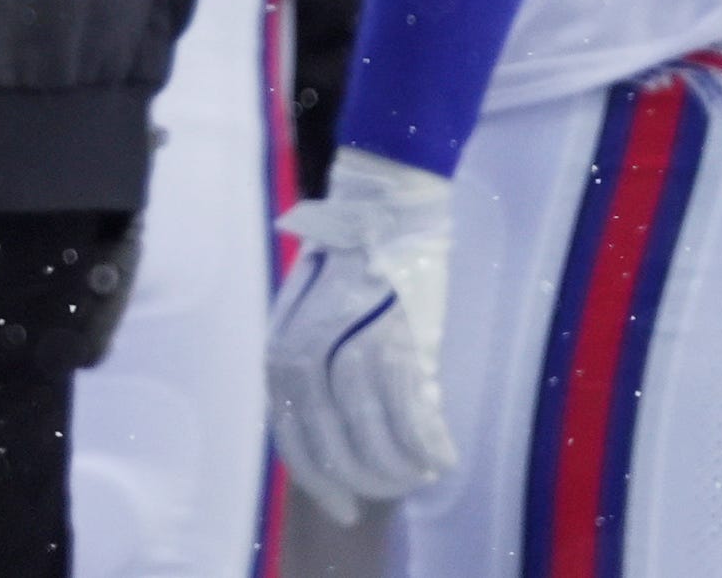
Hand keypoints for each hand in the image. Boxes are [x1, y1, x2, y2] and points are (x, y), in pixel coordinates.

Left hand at [269, 147, 459, 521]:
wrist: (383, 213)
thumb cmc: (347, 268)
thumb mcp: (306, 319)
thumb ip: (310, 372)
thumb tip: (328, 434)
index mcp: (280, 351)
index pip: (293, 438)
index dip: (320, 481)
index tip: (342, 509)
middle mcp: (308, 355)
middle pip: (334, 446)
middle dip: (365, 482)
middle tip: (391, 494)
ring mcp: (352, 350)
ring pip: (376, 439)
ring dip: (400, 469)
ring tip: (419, 476)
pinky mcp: (397, 342)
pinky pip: (413, 416)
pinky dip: (428, 445)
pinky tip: (441, 457)